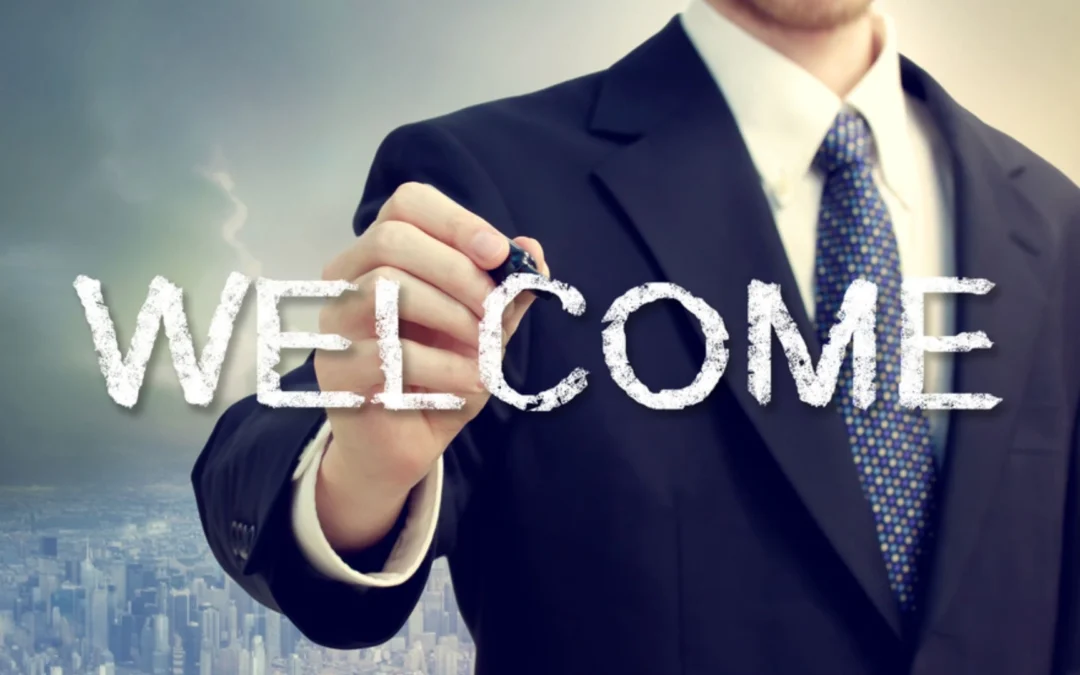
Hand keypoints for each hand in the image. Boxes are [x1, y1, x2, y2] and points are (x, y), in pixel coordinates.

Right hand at [313, 182, 546, 550]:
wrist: (404, 446)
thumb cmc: (440, 377)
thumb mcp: (485, 331)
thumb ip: (505, 293)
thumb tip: (534, 250)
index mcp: (382, 254)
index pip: (406, 204)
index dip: (456, 221)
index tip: (498, 253)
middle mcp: (347, 278)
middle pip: (391, 238)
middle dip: (458, 271)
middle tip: (493, 309)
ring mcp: (334, 323)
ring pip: (384, 286)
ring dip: (450, 316)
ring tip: (483, 349)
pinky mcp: (334, 369)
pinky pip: (387, 352)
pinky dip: (443, 366)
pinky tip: (469, 381)